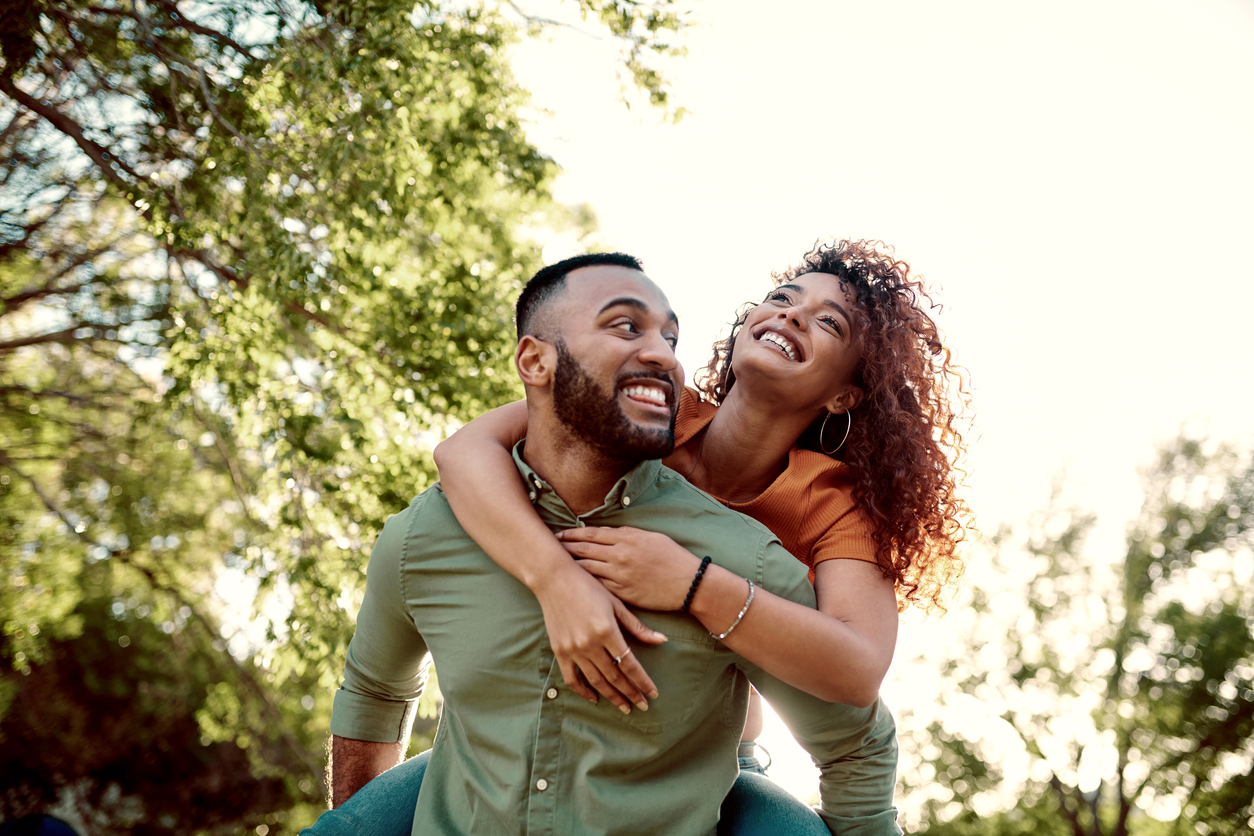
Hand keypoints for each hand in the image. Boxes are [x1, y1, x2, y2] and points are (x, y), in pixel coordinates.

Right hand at [532, 562, 666, 712]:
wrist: (554, 579)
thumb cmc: (589, 587)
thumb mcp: (616, 603)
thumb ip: (637, 627)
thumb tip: (662, 641)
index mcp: (607, 631)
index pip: (630, 664)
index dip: (642, 681)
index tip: (653, 694)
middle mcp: (589, 643)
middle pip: (615, 676)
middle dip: (631, 693)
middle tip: (642, 706)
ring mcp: (573, 649)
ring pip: (596, 681)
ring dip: (612, 696)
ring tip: (624, 707)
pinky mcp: (559, 651)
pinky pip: (572, 678)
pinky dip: (583, 691)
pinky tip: (595, 698)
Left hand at [556, 526, 702, 610]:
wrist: (689, 583)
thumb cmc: (673, 558)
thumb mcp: (651, 537)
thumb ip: (627, 534)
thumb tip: (607, 533)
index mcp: (627, 538)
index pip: (592, 534)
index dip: (573, 534)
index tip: (560, 534)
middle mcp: (620, 555)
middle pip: (584, 550)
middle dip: (565, 547)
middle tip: (549, 547)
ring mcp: (620, 575)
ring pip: (587, 568)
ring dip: (570, 566)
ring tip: (556, 565)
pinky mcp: (622, 593)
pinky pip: (597, 586)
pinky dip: (584, 583)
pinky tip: (574, 583)